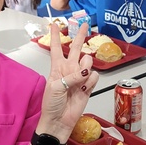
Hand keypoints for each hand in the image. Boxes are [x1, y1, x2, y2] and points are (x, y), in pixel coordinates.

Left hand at [38, 23, 98, 140]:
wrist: (59, 121)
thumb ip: (71, 77)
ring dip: (85, 68)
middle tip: (85, 24)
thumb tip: (85, 71)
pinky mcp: (88, 87)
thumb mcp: (56, 87)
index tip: (54, 24)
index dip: (56, 36)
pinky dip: (90, 81)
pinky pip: (94, 77)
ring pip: (88, 63)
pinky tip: (84, 89)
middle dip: (80, 36)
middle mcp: (69, 70)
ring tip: (79, 81)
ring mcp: (79, 78)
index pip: (57, 48)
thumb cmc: (51, 104)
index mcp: (57, 68)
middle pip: (76, 49)